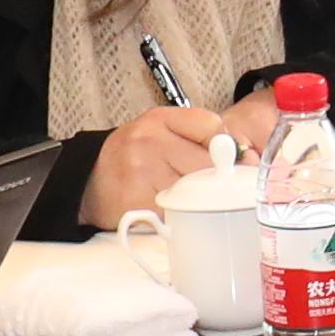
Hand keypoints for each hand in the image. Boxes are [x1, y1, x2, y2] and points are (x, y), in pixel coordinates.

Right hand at [79, 105, 237, 229]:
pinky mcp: (136, 199)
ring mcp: (140, 168)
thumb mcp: (161, 135)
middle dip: (216, 179)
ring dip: (200, 201)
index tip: (231, 161)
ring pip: (194, 189)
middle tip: (215, 189)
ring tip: (190, 202)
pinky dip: (181, 217)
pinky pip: (176, 211)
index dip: (227, 146)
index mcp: (158, 119)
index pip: (211, 125)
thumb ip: (198, 139)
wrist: (87, 183)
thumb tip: (247, 159)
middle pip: (207, 161)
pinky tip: (174, 213)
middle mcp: (148, 139)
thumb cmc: (133, 160)